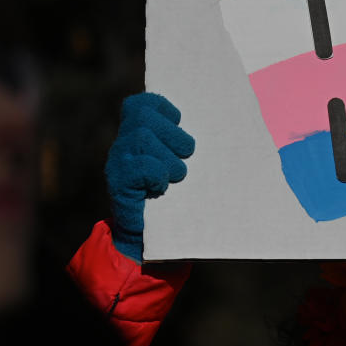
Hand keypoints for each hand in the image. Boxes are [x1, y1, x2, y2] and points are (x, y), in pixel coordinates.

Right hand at [105, 93, 194, 261]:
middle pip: (144, 116)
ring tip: (176, 176)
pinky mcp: (118, 184)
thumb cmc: (171, 203)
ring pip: (143, 138)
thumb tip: (228, 134)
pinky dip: (157, 175)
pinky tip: (161, 188)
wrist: (147, 241)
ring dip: (169, 158)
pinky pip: (142, 166)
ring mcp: (117, 164)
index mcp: (135, 137)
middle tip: (186, 154)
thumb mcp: (179, 168)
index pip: (140, 104)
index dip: (161, 107)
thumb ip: (184, 148)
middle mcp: (123, 147)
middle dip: (172, 133)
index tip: (179, 121)